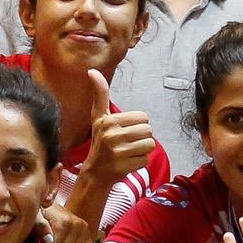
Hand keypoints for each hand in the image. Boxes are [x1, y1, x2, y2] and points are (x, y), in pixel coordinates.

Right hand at [82, 69, 154, 184]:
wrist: (95, 172)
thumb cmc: (100, 141)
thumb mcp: (99, 117)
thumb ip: (100, 94)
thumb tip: (92, 70)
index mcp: (108, 120)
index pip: (144, 117)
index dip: (137, 125)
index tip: (123, 131)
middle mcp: (111, 135)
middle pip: (148, 130)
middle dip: (141, 137)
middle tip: (125, 143)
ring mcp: (117, 152)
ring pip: (150, 145)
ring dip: (141, 150)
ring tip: (127, 152)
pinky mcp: (124, 166)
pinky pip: (146, 159)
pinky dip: (139, 162)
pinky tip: (126, 163)